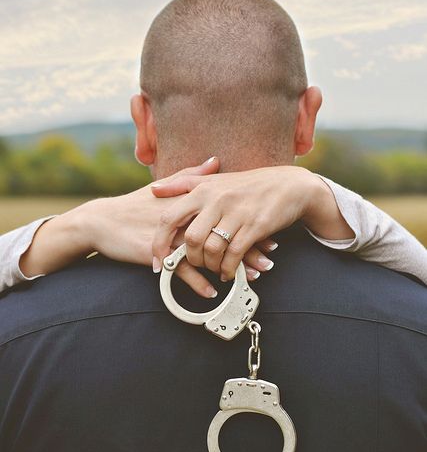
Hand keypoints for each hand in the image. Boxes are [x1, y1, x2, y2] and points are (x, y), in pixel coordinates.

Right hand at [19, 157, 279, 297]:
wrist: (101, 221)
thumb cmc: (133, 205)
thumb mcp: (163, 188)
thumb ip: (192, 177)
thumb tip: (215, 160)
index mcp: (189, 204)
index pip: (225, 215)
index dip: (248, 225)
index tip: (270, 234)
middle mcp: (184, 218)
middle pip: (221, 234)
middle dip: (248, 248)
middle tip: (271, 260)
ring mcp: (171, 236)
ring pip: (208, 253)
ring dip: (231, 267)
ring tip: (252, 278)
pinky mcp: (156, 252)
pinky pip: (180, 271)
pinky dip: (197, 283)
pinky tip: (213, 292)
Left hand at [151, 165, 351, 279]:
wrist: (288, 185)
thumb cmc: (247, 185)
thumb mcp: (214, 179)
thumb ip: (182, 183)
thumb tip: (154, 189)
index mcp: (203, 190)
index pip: (170, 218)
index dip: (160, 243)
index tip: (158, 261)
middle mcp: (217, 200)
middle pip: (191, 239)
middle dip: (191, 259)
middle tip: (196, 265)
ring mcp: (237, 213)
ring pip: (212, 249)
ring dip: (211, 266)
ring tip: (214, 268)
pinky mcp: (255, 227)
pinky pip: (234, 255)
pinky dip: (229, 268)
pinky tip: (229, 272)